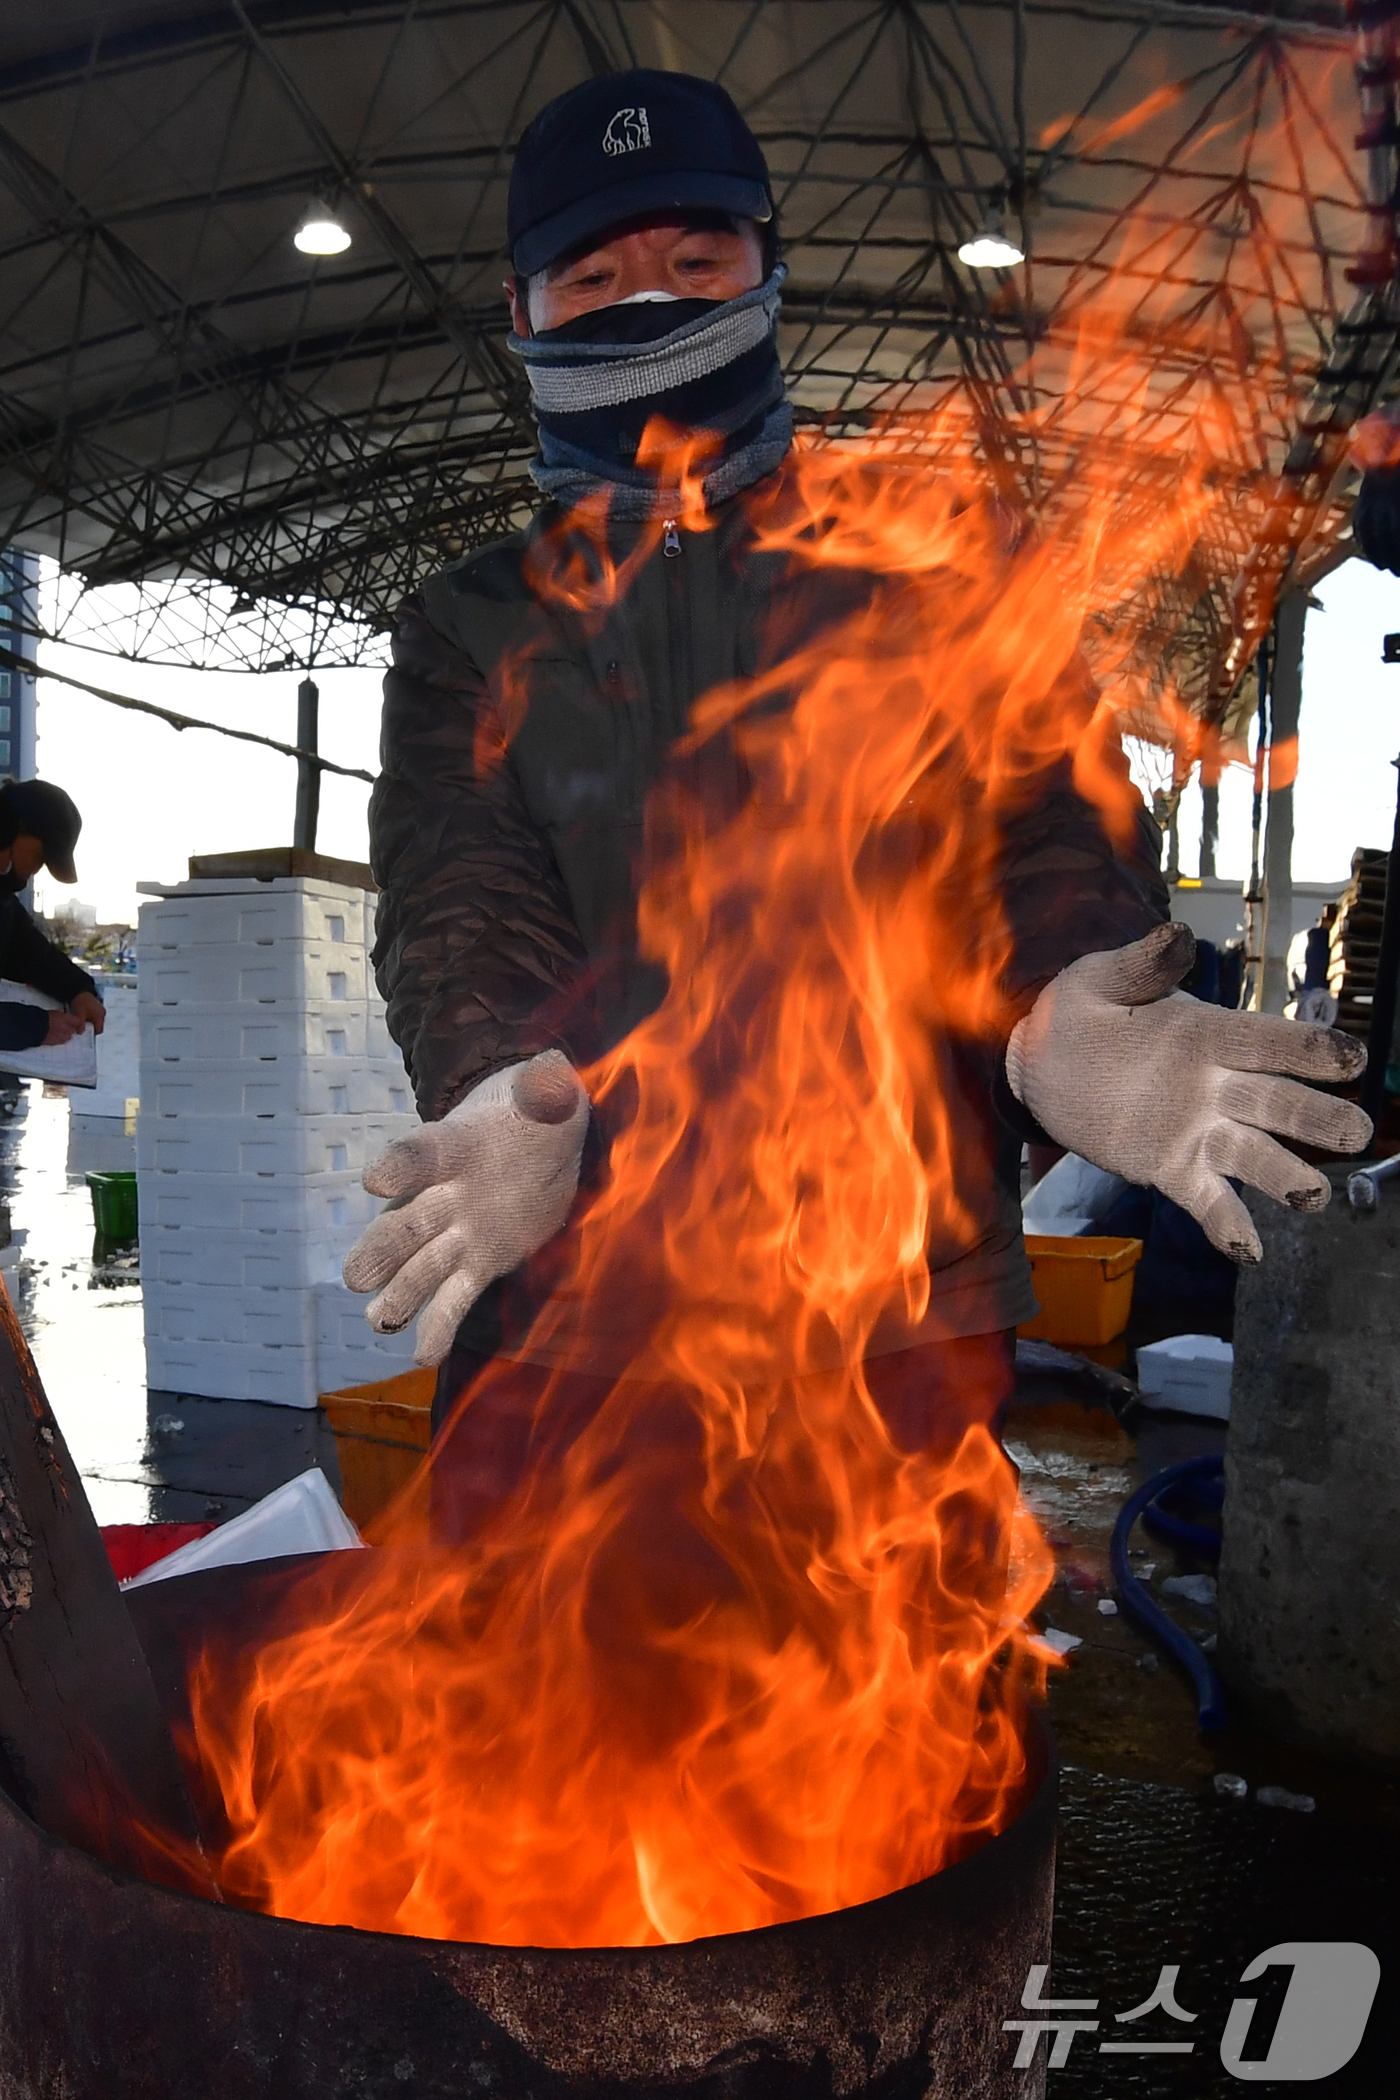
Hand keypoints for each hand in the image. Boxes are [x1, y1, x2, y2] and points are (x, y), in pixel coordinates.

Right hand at [43, 1010, 84, 1045]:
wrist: (33, 1027)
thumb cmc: (40, 1018)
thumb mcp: (51, 1012)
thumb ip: (59, 1013)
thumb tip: (62, 1013)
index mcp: (65, 1019)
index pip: (77, 1021)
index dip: (74, 1021)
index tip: (73, 1021)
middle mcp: (65, 1028)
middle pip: (73, 1030)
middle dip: (71, 1028)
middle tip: (66, 1026)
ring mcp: (61, 1036)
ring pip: (69, 1037)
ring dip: (66, 1034)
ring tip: (61, 1032)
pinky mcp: (56, 1042)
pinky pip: (62, 1041)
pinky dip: (61, 1039)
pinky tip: (57, 1036)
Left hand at [69, 992, 104, 1034]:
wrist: (80, 991)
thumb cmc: (81, 1001)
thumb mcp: (79, 1014)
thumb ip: (81, 1025)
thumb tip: (81, 1033)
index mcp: (100, 1015)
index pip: (100, 1029)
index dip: (93, 1033)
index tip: (87, 1034)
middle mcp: (102, 1013)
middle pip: (98, 1025)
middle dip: (91, 1028)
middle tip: (83, 1028)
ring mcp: (100, 1010)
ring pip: (96, 1021)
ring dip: (90, 1023)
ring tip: (83, 1021)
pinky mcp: (97, 1007)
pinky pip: (95, 1016)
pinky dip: (90, 1018)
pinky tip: (84, 1016)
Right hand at [343, 1051, 589, 1364]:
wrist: (535, 1138)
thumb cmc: (531, 1109)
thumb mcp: (543, 1088)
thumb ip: (546, 1085)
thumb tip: (554, 1071)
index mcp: (454, 1145)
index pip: (420, 1152)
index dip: (399, 1166)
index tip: (376, 1180)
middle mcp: (445, 1192)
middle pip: (408, 1221)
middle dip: (383, 1249)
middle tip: (357, 1275)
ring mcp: (458, 1230)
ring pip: (422, 1265)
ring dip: (400, 1295)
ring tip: (379, 1321)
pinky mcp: (480, 1261)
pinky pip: (455, 1296)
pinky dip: (438, 1325)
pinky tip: (422, 1356)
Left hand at [1006, 922, 1371, 1262]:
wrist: (1041, 1066)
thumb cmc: (1078, 1013)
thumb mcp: (1096, 980)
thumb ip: (1139, 965)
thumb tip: (1177, 933)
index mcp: (1205, 1033)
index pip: (1265, 1041)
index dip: (1308, 1049)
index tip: (1351, 1058)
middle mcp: (1214, 1085)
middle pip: (1277, 1102)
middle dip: (1317, 1118)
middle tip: (1355, 1131)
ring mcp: (1197, 1131)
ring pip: (1254, 1155)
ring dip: (1286, 1175)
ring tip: (1313, 1196)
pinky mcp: (1172, 1170)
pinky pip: (1209, 1201)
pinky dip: (1229, 1226)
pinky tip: (1248, 1253)